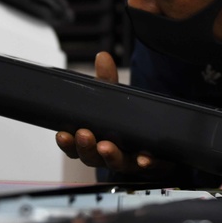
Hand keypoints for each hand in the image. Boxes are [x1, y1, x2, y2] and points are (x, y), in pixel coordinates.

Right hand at [55, 51, 173, 175]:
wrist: (159, 139)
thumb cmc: (128, 122)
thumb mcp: (115, 98)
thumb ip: (107, 80)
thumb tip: (103, 57)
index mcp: (96, 142)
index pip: (75, 147)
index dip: (68, 144)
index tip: (62, 134)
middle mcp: (110, 155)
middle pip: (92, 158)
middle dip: (86, 147)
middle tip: (84, 134)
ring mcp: (131, 161)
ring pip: (117, 163)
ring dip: (110, 156)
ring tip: (105, 146)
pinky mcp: (153, 164)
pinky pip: (149, 166)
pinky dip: (145, 162)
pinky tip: (144, 159)